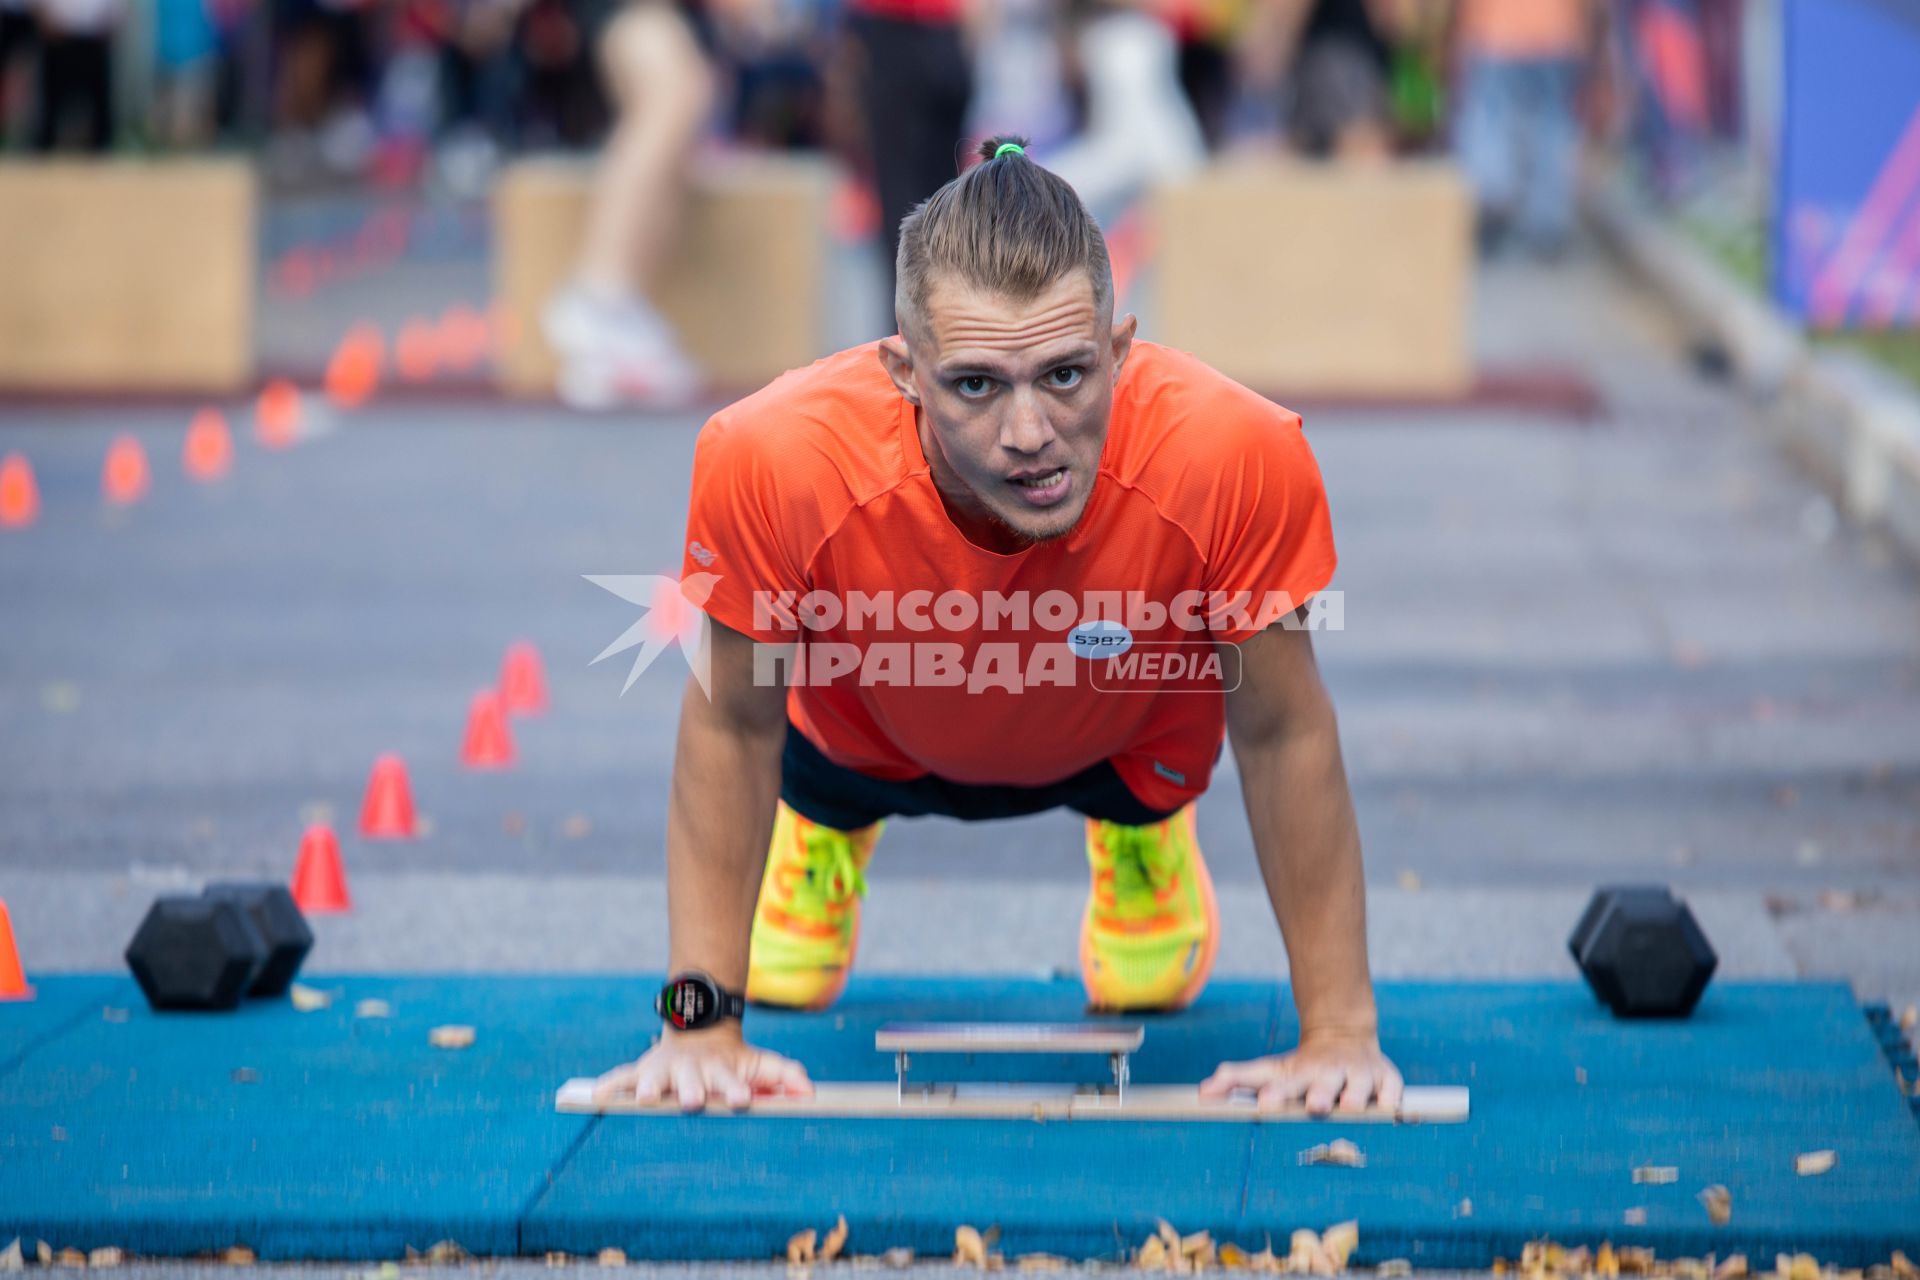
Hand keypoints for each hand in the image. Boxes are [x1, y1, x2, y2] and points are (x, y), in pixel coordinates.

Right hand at [590, 1024, 812, 1112]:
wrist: (700, 1033)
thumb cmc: (733, 1062)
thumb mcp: (762, 1064)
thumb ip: (786, 1076)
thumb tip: (810, 1093)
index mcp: (721, 1072)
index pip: (731, 1082)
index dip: (736, 1090)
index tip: (742, 1098)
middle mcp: (692, 1071)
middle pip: (692, 1082)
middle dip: (693, 1091)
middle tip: (694, 1102)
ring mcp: (665, 1070)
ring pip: (657, 1078)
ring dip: (652, 1088)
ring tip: (650, 1097)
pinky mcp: (643, 1072)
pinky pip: (622, 1077)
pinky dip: (610, 1084)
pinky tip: (596, 1094)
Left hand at [1198, 1031, 1402, 1115]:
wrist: (1342, 1037)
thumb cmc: (1299, 1068)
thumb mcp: (1269, 1070)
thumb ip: (1236, 1080)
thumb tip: (1202, 1092)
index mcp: (1298, 1074)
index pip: (1283, 1084)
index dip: (1274, 1094)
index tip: (1265, 1104)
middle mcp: (1328, 1074)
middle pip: (1323, 1085)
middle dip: (1320, 1095)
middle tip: (1315, 1106)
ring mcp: (1358, 1076)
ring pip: (1359, 1088)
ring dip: (1355, 1098)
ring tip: (1352, 1108)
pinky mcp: (1387, 1080)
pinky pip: (1393, 1091)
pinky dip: (1392, 1099)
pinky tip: (1391, 1110)